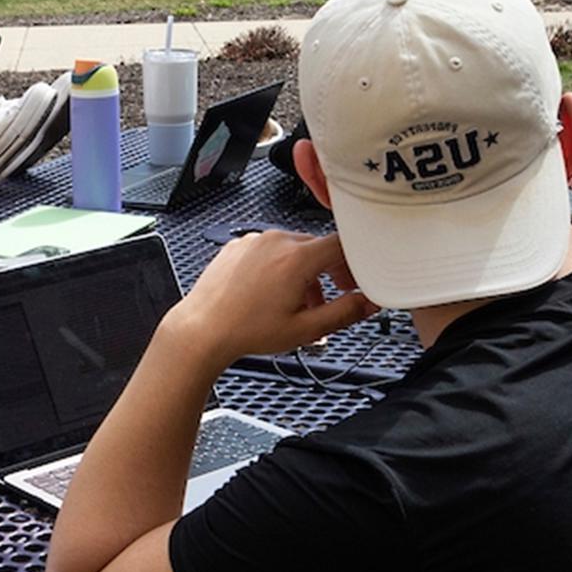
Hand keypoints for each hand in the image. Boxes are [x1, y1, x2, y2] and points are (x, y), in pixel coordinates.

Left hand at [161, 231, 375, 367]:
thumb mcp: (306, 329)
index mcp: (297, 257)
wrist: (202, 329)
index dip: (355, 263)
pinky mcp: (238, 245)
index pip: (342, 245)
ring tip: (299, 302)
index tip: (356, 281)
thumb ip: (345, 313)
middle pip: (318, 247)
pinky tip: (273, 293)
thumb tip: (368, 303)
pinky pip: (269, 249)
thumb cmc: (245, 330)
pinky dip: (279, 266)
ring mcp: (254, 241)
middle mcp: (275, 241)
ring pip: (293, 249)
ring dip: (304, 271)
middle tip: (332, 296)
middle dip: (330, 271)